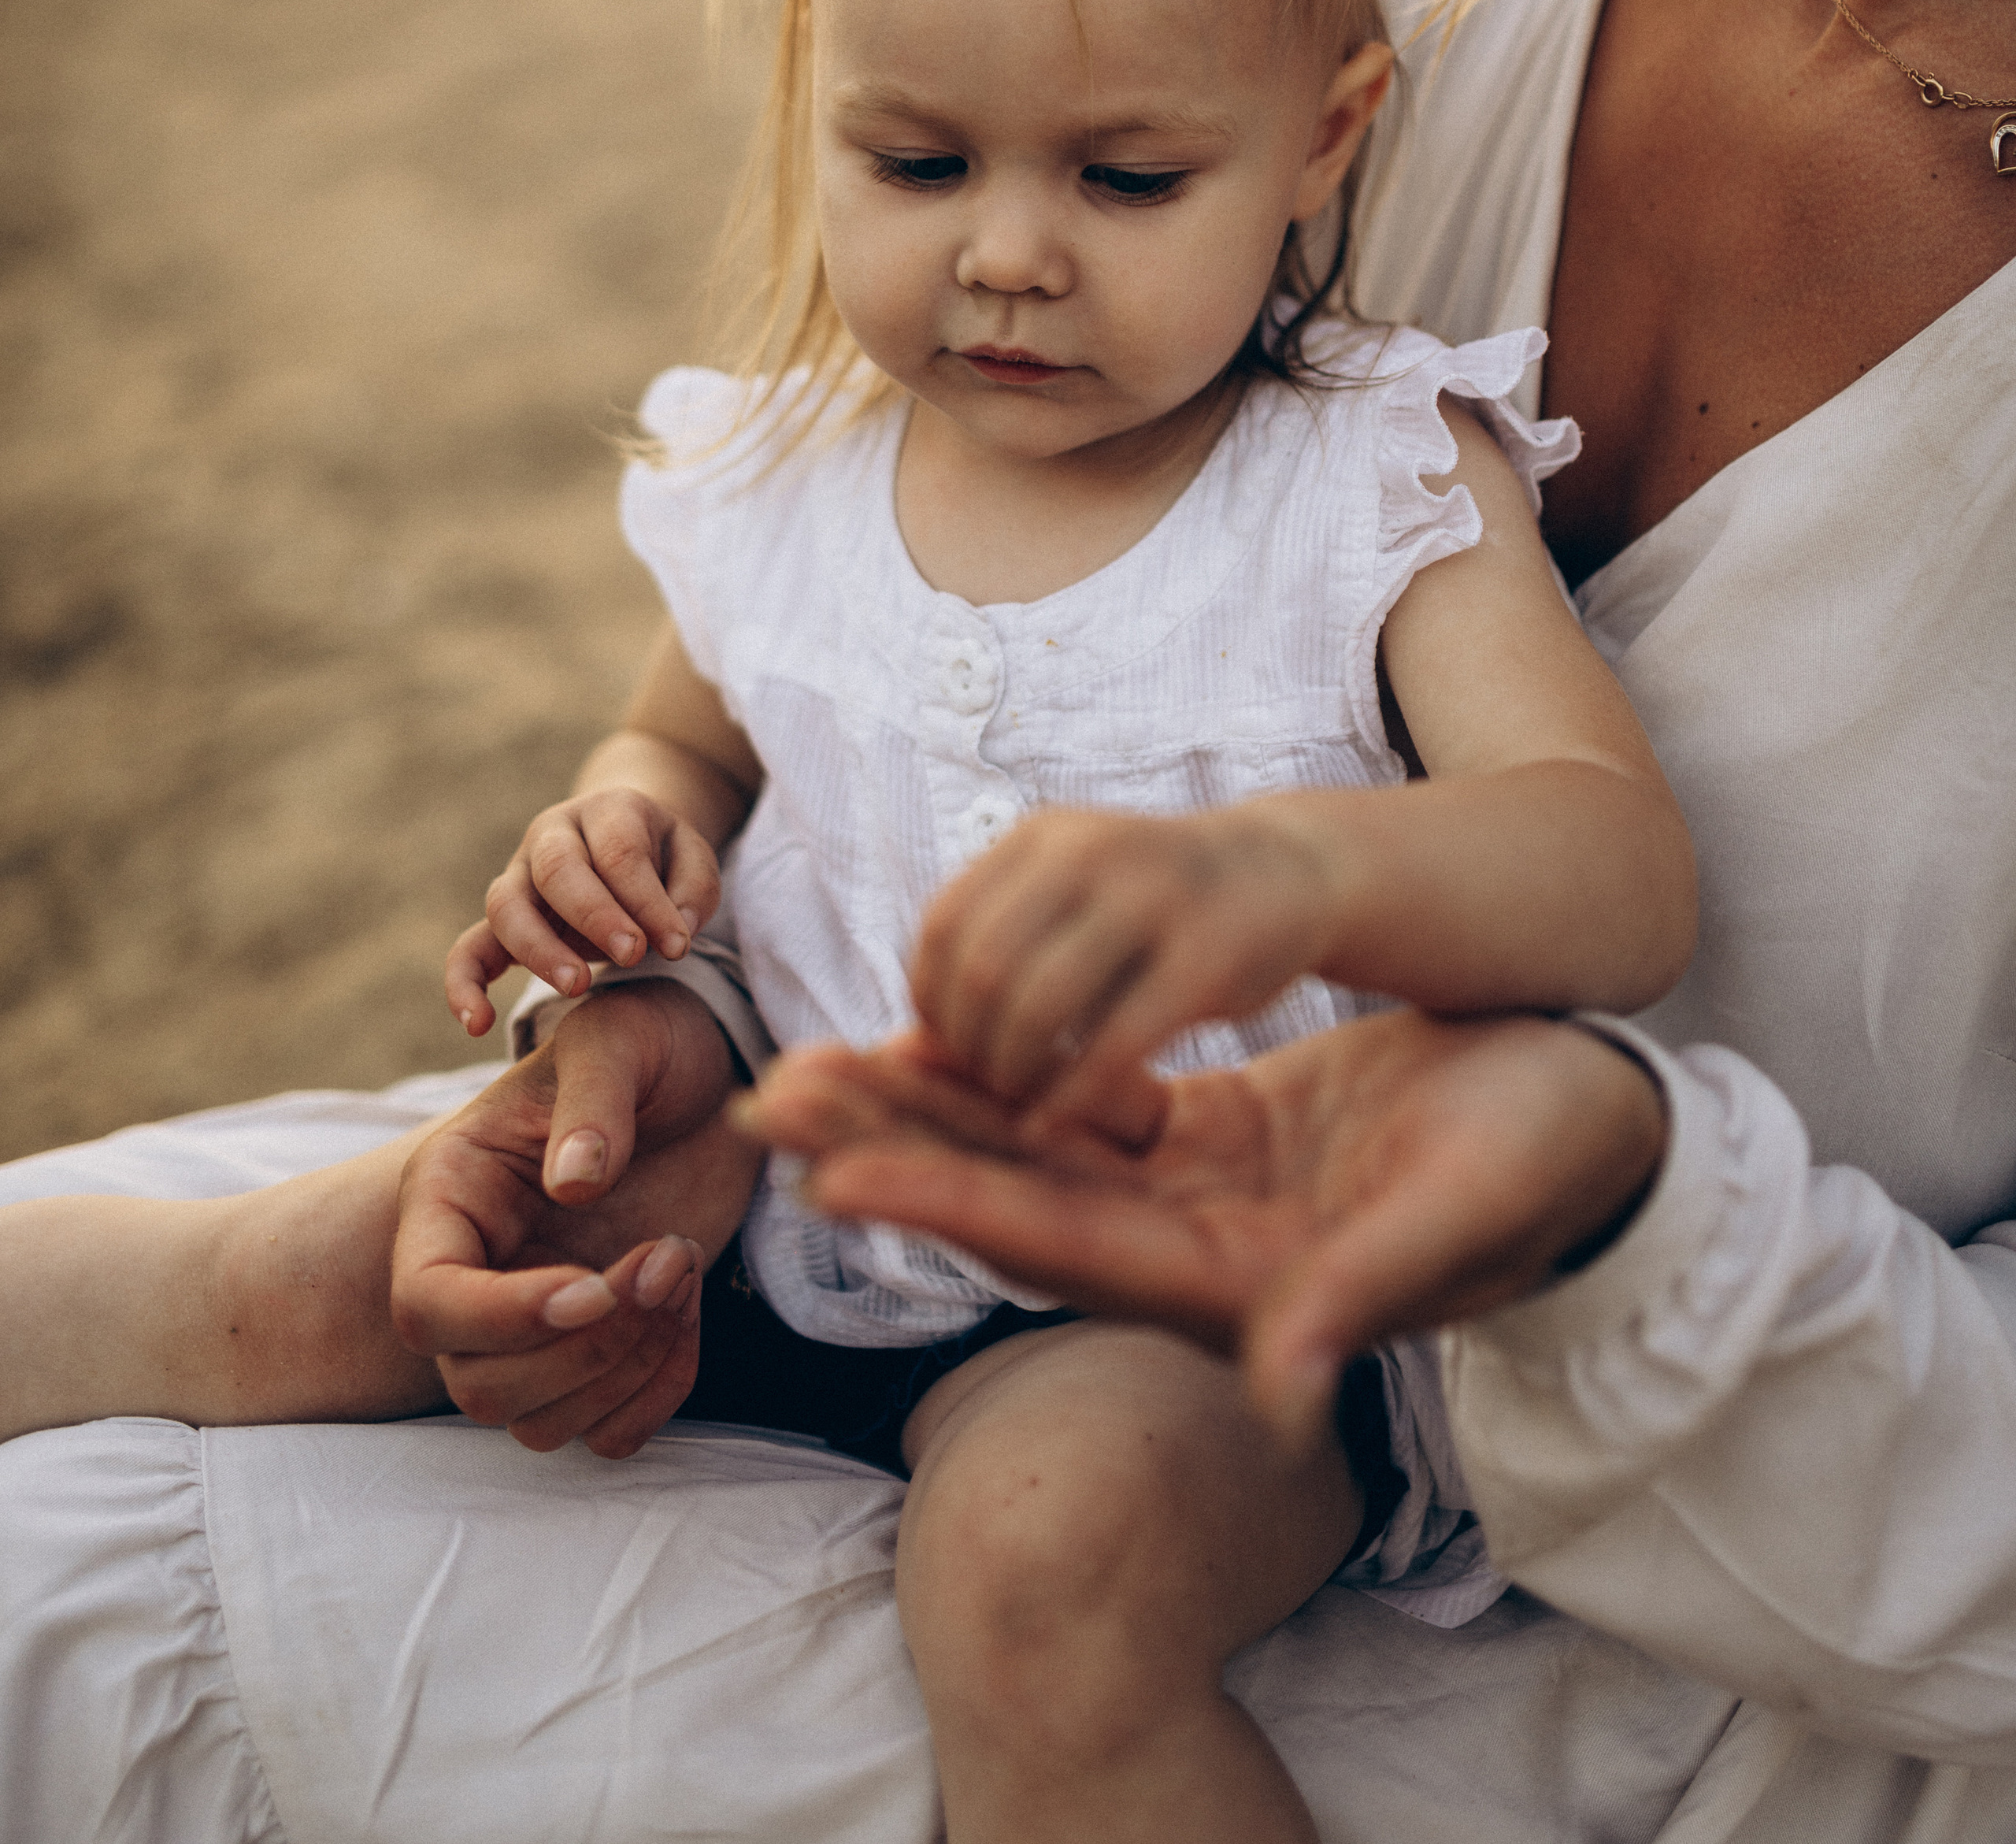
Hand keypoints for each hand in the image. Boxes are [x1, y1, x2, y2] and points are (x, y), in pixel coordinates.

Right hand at [392, 981, 758, 1455]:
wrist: (704, 1077)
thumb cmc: (645, 1050)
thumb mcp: (618, 1042)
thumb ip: (593, 1099)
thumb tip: (572, 1186)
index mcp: (453, 1198)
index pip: (426, 1304)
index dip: (502, 1317)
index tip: (593, 1284)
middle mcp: (479, 1274)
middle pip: (480, 1385)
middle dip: (584, 1346)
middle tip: (665, 1256)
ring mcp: (535, 1326)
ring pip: (537, 1424)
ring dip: (626, 1366)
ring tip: (680, 1263)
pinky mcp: (598, 1356)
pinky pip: (604, 1434)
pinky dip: (655, 1394)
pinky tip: (689, 1311)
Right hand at [446, 787, 722, 1034]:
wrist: (621, 839)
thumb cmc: (661, 856)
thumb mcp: (693, 858)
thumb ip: (694, 890)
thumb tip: (677, 933)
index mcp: (606, 811)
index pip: (620, 852)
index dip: (647, 901)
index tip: (677, 945)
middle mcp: (552, 835)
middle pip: (557, 869)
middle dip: (595, 916)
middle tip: (632, 956)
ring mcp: (518, 875)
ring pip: (506, 905)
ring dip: (539, 949)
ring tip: (577, 986)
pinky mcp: (501, 919)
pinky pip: (468, 949)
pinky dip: (463, 984)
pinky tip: (476, 1025)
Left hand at [742, 1009, 1667, 1449]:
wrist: (1597, 1129)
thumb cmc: (1545, 1163)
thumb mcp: (1461, 1216)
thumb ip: (1362, 1294)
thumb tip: (1282, 1383)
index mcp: (1239, 1279)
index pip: (1060, 1240)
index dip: (947, 1200)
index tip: (835, 1168)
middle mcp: (1194, 1252)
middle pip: (1014, 1199)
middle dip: (890, 1147)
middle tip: (769, 1101)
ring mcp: (1198, 1199)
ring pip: (1031, 1152)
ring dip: (925, 1107)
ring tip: (816, 1065)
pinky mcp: (1211, 1145)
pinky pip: (1079, 1114)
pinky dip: (1003, 1076)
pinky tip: (933, 1035)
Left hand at [909, 800, 1344, 1119]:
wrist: (1286, 873)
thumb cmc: (1154, 909)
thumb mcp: (1071, 892)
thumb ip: (999, 947)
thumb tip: (900, 1048)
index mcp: (1041, 838)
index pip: (943, 924)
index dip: (931, 1003)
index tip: (947, 1052)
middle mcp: (1088, 851)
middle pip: (980, 966)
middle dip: (968, 1046)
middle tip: (988, 1088)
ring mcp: (1152, 896)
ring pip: (1035, 1003)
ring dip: (1014, 1073)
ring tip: (1025, 1101)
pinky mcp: (1208, 954)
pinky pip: (1116, 1039)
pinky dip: (1073, 1094)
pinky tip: (1061, 1120)